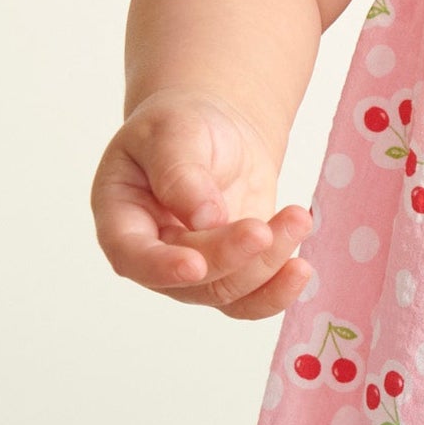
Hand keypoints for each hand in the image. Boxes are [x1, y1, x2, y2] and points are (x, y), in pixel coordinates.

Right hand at [91, 91, 313, 318]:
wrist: (217, 129)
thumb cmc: (181, 126)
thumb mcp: (172, 131)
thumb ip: (180, 172)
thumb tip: (205, 219)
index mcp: (122, 218)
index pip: (131, 256)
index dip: (160, 268)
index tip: (195, 265)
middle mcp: (154, 255)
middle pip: (191, 278)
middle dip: (231, 255)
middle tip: (263, 228)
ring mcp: (194, 270)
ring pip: (228, 291)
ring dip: (266, 264)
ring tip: (297, 220)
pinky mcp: (233, 272)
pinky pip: (254, 298)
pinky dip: (279, 289)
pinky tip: (300, 268)